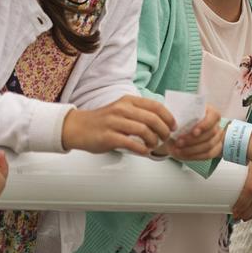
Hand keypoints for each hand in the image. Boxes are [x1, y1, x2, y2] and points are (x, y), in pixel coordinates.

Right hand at [61, 95, 175, 155]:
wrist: (78, 127)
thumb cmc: (103, 121)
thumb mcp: (121, 110)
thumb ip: (138, 113)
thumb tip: (162, 122)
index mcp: (128, 101)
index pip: (155, 105)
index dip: (168, 117)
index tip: (173, 126)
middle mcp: (122, 109)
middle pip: (152, 119)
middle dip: (164, 131)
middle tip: (165, 138)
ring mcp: (114, 122)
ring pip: (143, 130)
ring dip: (153, 141)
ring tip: (153, 146)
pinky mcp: (108, 137)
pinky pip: (131, 143)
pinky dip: (142, 149)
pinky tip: (144, 152)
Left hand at [166, 105, 223, 161]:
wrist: (182, 130)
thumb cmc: (183, 120)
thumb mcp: (181, 113)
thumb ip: (180, 116)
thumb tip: (173, 123)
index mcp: (210, 112)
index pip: (214, 116)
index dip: (204, 125)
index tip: (194, 132)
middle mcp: (216, 124)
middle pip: (210, 134)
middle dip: (193, 140)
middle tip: (179, 142)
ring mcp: (217, 137)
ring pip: (208, 146)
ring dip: (192, 149)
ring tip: (178, 149)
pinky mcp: (215, 149)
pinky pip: (208, 155)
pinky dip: (194, 156)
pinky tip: (183, 154)